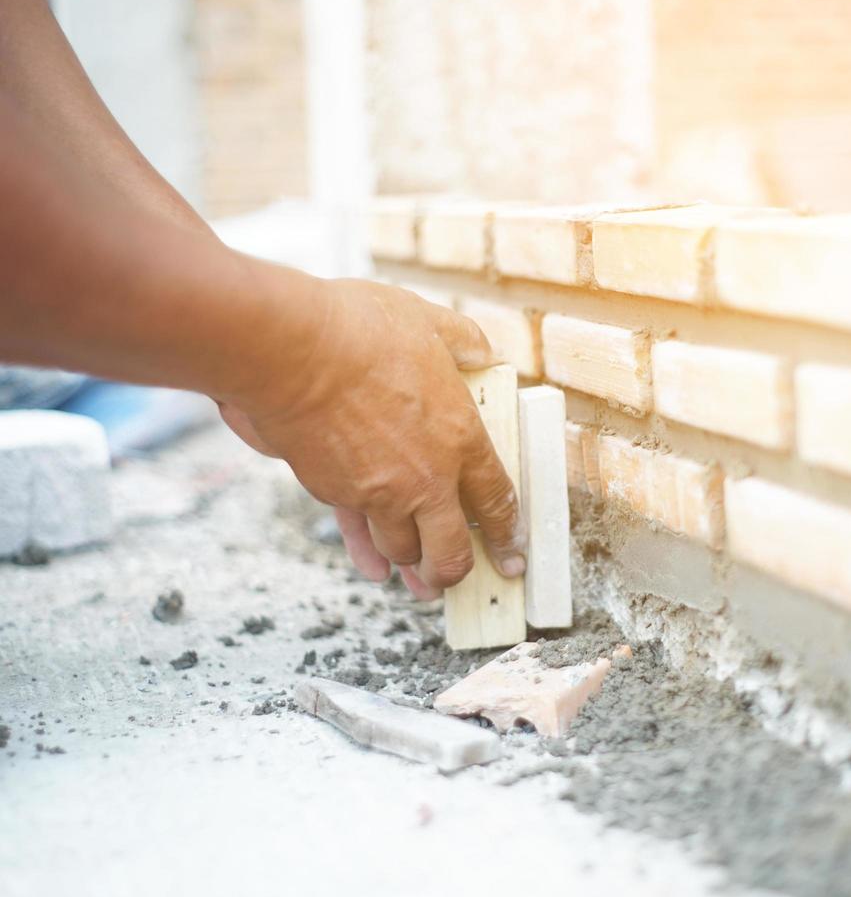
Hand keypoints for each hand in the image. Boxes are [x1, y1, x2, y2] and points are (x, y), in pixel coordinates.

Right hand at [218, 278, 525, 598]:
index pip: (497, 499)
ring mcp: (380, 492)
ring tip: (420, 574)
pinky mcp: (337, 494)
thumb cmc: (359, 330)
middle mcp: (427, 477)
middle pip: (451, 550)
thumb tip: (482, 351)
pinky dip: (369, 558)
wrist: (291, 349)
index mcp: (461, 436)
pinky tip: (378, 570)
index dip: (508, 533)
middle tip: (462, 574)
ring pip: (405, 551)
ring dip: (414, 565)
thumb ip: (463, 341)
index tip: (512, 552)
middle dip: (458, 570)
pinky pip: (360, 537)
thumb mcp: (429, 322)